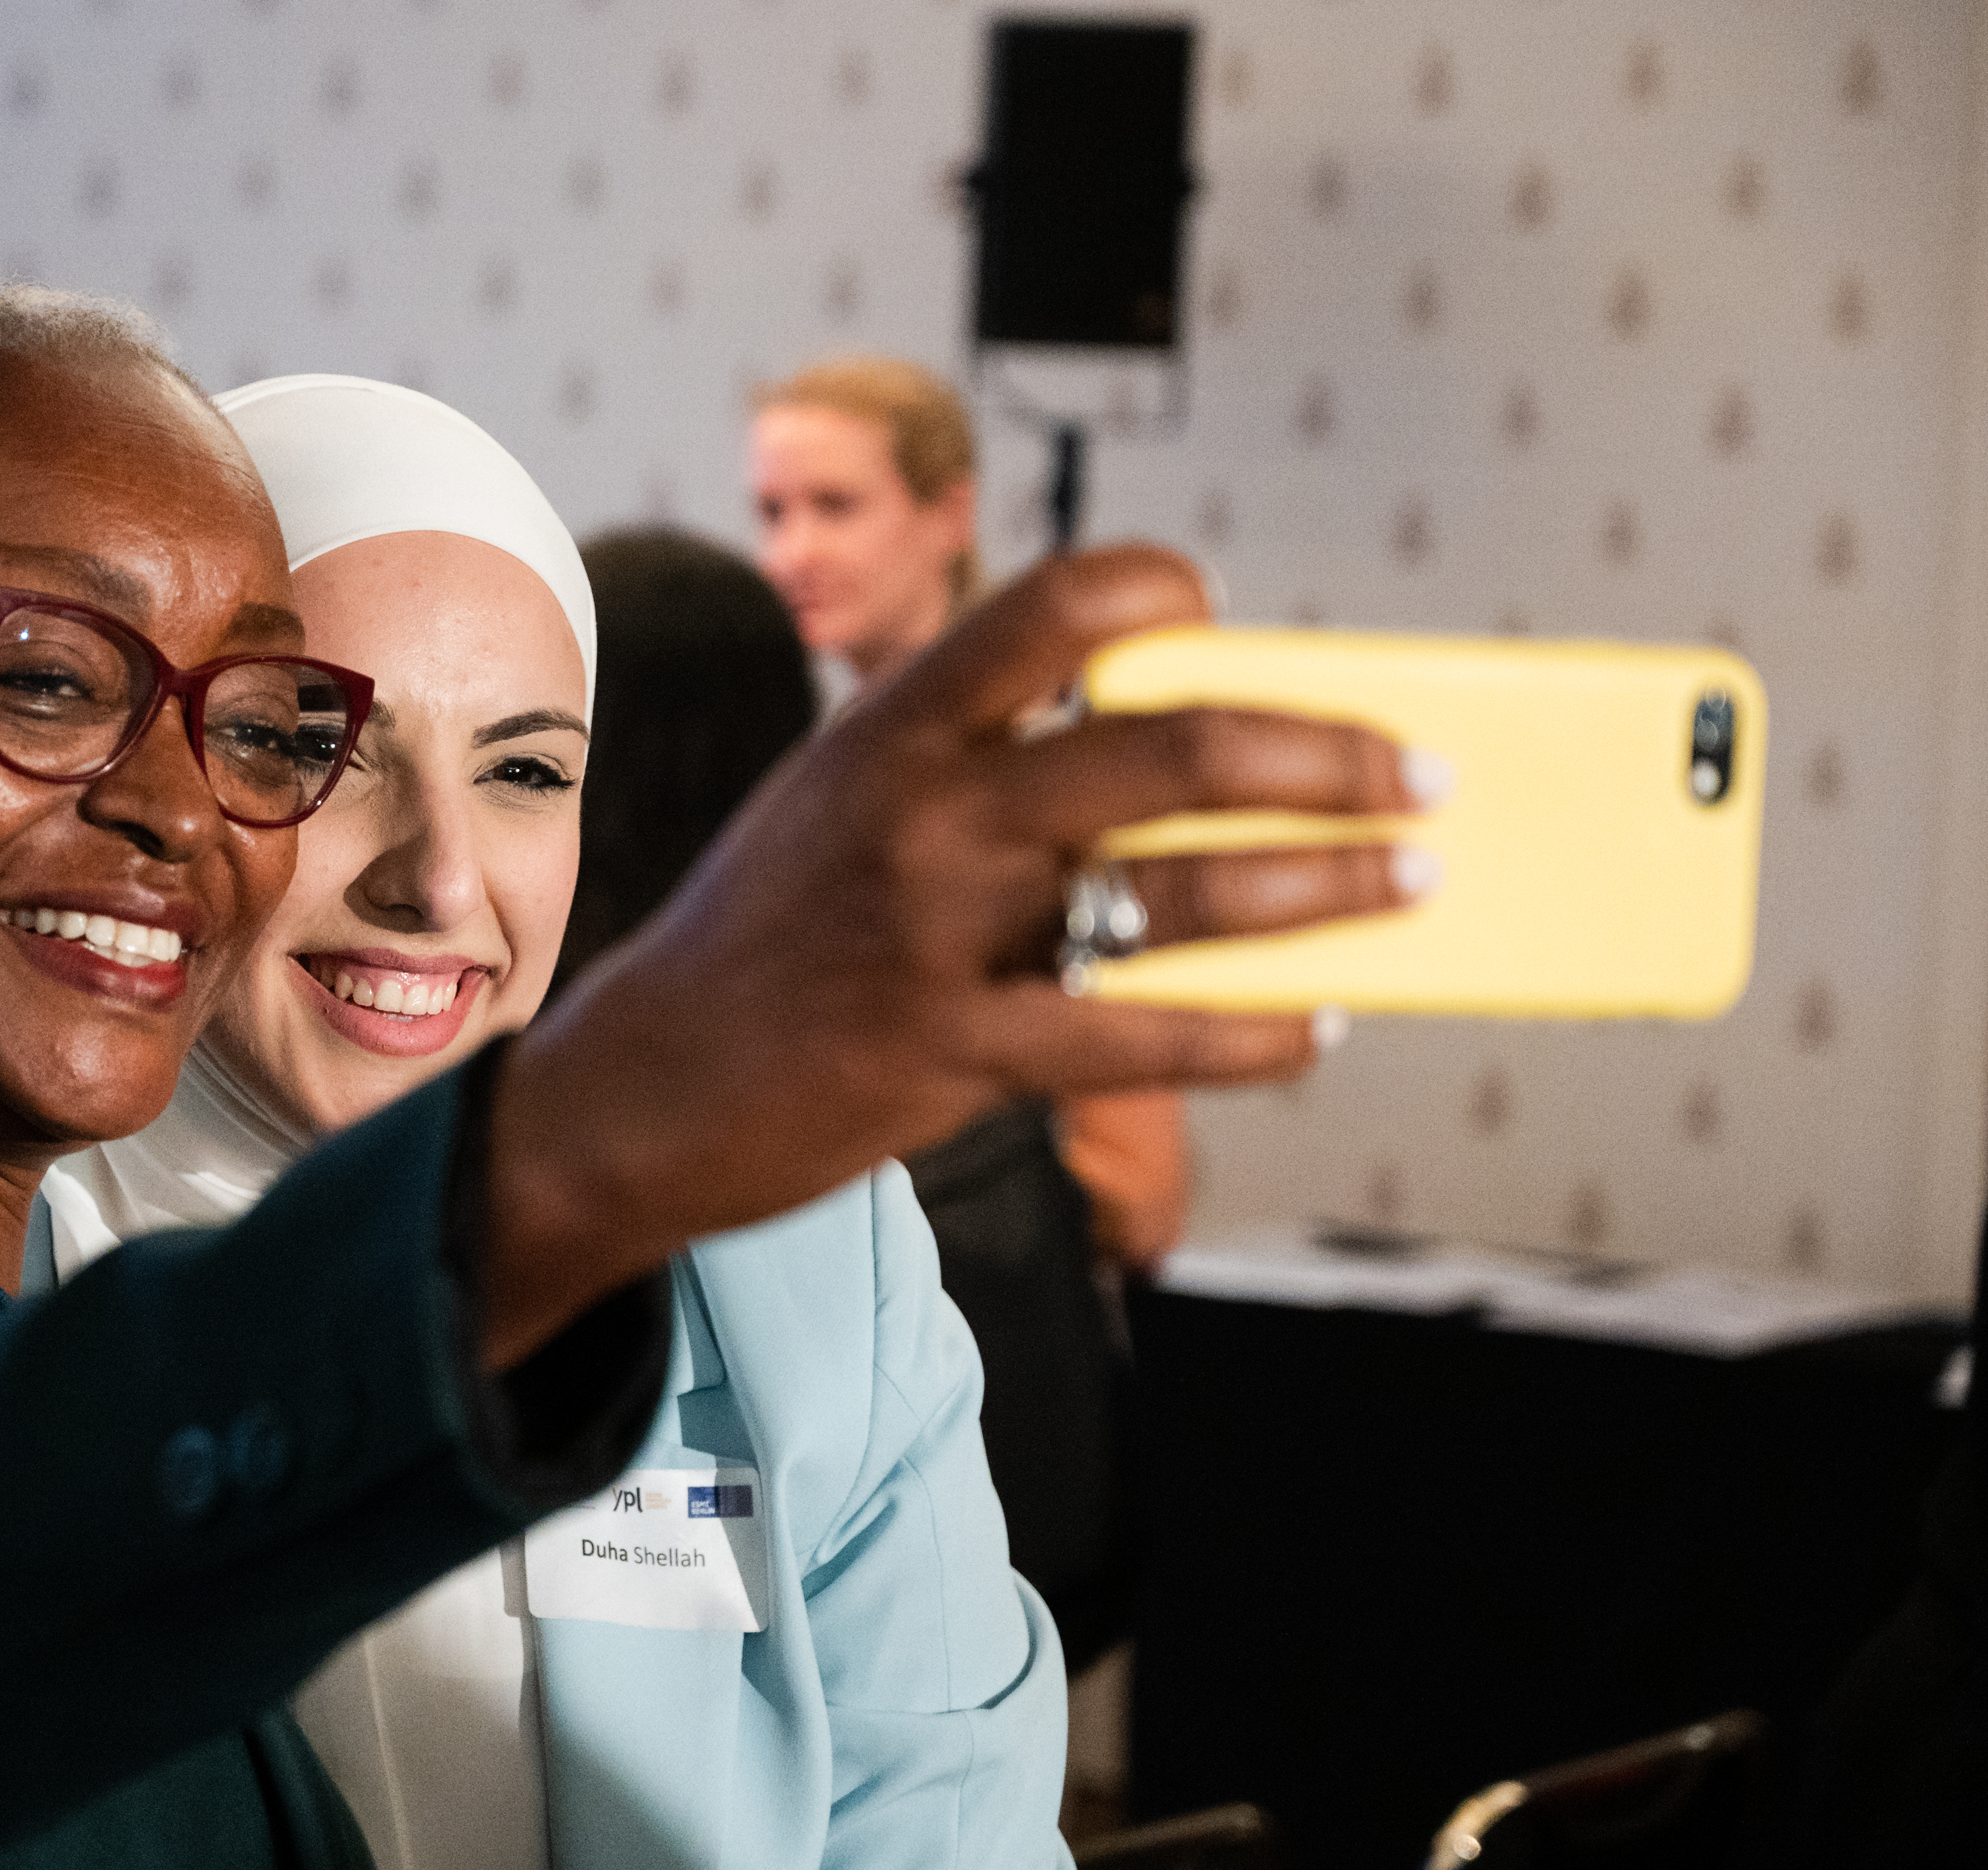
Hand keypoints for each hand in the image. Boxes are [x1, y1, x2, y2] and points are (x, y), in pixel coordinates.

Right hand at [482, 544, 1427, 1365]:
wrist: (640, 1087)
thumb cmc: (758, 940)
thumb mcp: (833, 806)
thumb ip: (963, 765)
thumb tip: (1148, 749)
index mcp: (889, 728)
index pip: (1054, 605)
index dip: (1163, 593)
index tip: (1231, 623)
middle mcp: (922, 812)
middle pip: (1173, 748)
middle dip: (1328, 755)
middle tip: (1418, 773)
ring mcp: (938, 935)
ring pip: (1180, 891)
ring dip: (1328, 884)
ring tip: (1416, 881)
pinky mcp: (954, 1055)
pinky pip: (1143, 1034)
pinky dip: (1251, 1033)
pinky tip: (1313, 1027)